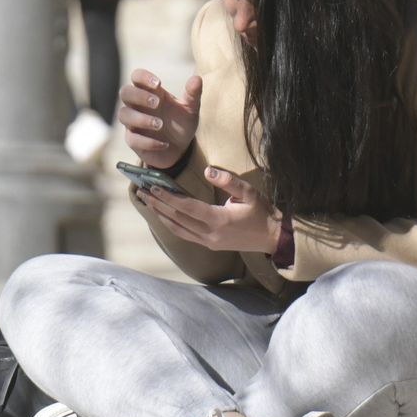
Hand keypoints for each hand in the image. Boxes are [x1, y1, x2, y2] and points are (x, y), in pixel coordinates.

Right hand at [118, 69, 201, 168]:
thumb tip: (197, 79)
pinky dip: (148, 142)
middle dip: (139, 96)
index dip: (143, 77)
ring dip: (141, 119)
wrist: (180, 149)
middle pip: (125, 92)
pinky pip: (132, 139)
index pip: (137, 77)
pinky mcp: (133, 141)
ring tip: (160, 124)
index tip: (158, 84)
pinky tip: (164, 144)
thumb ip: (193, 94)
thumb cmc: (181, 124)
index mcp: (151, 92)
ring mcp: (133, 123)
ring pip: (124, 114)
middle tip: (157, 103)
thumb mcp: (191, 109)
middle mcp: (138, 106)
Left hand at [139, 166, 279, 254]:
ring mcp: (209, 242)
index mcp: (218, 220)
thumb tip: (208, 171)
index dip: (167, 197)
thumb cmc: (263, 213)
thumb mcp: (249, 193)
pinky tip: (164, 217)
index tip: (153, 187)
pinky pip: (185, 235)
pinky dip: (172, 225)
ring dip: (161, 216)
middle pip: (177, 218)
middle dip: (158, 205)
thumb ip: (228, 181)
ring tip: (148, 203)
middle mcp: (210, 234)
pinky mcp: (210, 246)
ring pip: (178, 229)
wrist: (274, 237)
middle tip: (142, 192)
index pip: (186, 207)